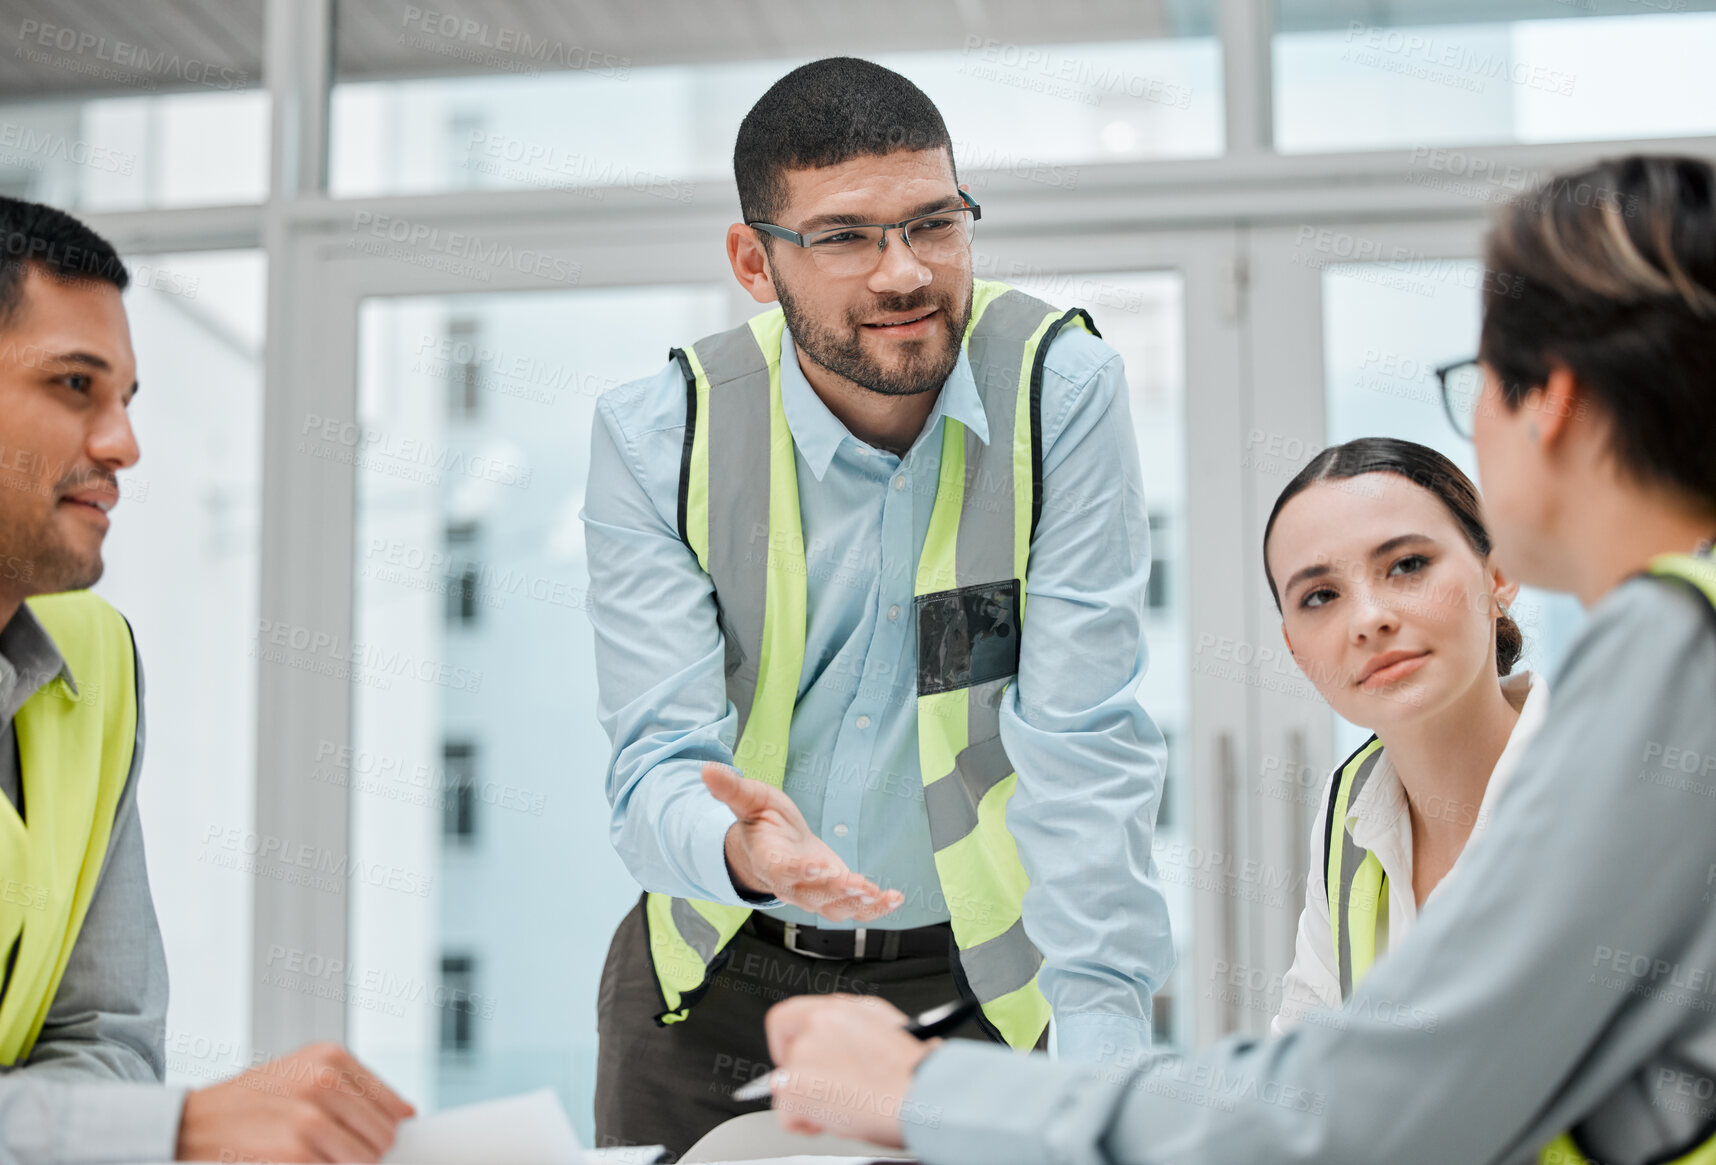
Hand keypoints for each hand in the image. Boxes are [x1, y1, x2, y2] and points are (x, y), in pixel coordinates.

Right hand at [175, 1042, 414, 1161]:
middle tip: (330, 1151)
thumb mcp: (301, 1073)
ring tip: (311, 1156)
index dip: (384, 1129)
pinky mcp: (295, 1154)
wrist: (190, 1124)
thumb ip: (351, 1089)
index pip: (393, 1105)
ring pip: (365, 1159)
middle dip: (365, 1151)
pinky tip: (298, 1162)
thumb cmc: (249, 1102)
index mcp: (331, 1058)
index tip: (369, 1139)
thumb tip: (405, 1116)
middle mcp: (324, 1082)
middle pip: (383, 1136)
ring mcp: (310, 1119)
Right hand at [703, 762, 903, 923]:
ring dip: (857, 904)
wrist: (770, 848)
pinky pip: (853, 909)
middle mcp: (791, 883)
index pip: (782, 868)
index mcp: (769, 860)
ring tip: (877, 895)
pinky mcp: (833, 896)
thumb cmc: (761, 823)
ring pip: (833, 907)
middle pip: (811, 893)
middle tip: (857, 884)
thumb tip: (707, 770)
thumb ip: (731, 789)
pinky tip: (894, 899)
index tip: (815, 863)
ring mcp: (813, 894)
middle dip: (835, 890)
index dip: (798, 869)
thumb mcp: (748, 800)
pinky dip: (874, 909)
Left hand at [764, 994, 934, 1147]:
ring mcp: (805, 1054)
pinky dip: (805, 1124)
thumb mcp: (887, 1028)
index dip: (787, 1042)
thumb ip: (853, 1027)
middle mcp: (818, 1024)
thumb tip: (842, 1041)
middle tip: (828, 1092)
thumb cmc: (914, 1070)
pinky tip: (835, 1122)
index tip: (799, 1058)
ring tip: (844, 1108)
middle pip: (789, 1055)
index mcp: (838, 1008)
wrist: (922, 1094)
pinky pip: (787, 1114)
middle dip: (806, 1078)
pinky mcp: (796, 1087)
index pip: (786, 1017)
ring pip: (787, 1086)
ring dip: (810, 1102)